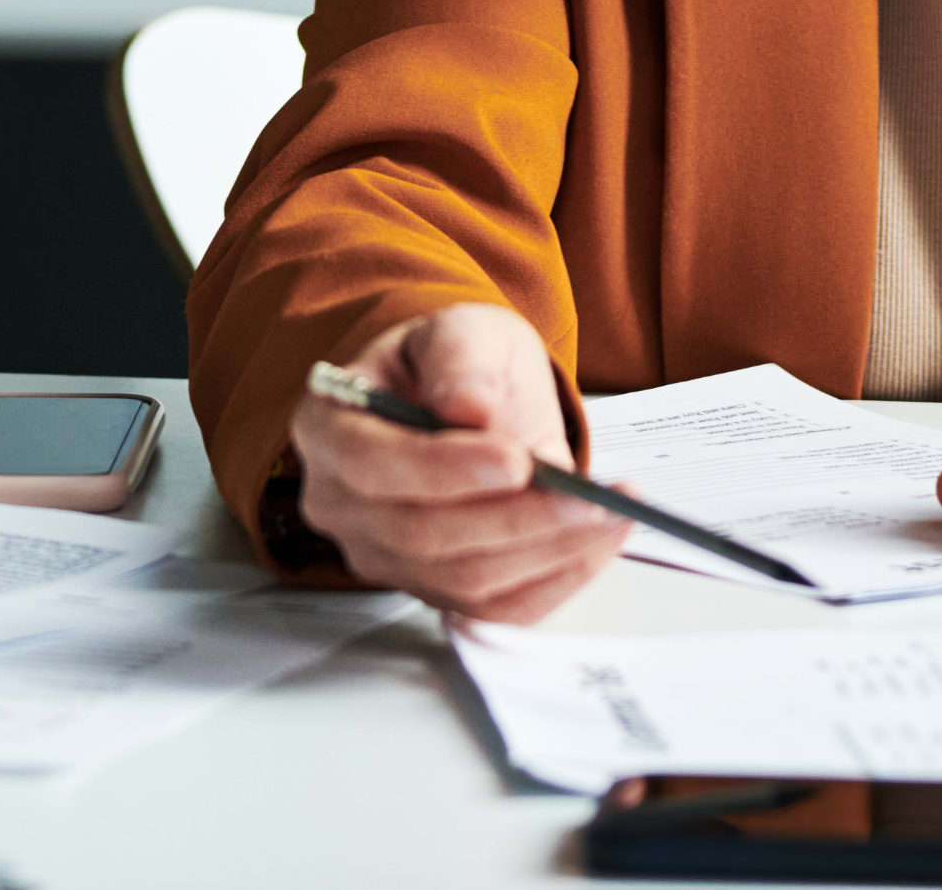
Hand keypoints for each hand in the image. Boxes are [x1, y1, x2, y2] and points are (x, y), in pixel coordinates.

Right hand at [289, 300, 622, 621]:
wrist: (473, 401)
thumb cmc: (456, 364)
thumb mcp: (460, 332)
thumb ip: (460, 362)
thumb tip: (470, 410)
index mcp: (329, 430)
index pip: (368, 465)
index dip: (442, 470)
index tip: (515, 460)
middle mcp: (341, 506)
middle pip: (422, 535)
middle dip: (515, 519)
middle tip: (590, 497)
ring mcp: (385, 557)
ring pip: (465, 579)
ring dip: (547, 551)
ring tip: (612, 513)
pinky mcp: (434, 591)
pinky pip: (496, 609)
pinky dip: (556, 581)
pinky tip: (599, 542)